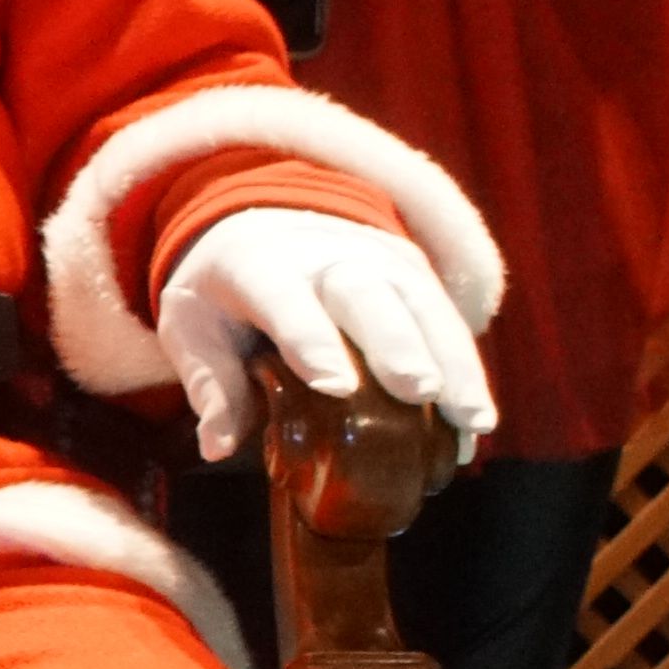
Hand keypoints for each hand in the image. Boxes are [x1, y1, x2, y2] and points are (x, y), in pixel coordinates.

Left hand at [153, 202, 495, 461]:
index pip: (284, 298)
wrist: (268, 221)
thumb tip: (217, 446)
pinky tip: (476, 425)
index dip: (309, 338)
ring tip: (472, 420)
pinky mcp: (416, 276)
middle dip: (396, 343)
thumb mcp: (193, 325)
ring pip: (422, 307)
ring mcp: (380, 262)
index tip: (334, 385)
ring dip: (452, 363)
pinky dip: (466, 371)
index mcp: (260, 264)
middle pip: (367, 296)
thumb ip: (209, 382)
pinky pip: (447, 322)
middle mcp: (328, 257)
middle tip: (419, 391)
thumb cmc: (226, 290)